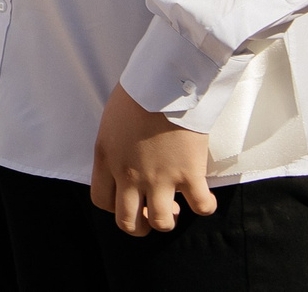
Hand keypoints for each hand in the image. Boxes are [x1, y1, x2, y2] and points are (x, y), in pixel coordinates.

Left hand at [91, 84, 213, 235]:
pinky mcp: (189, 173)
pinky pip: (201, 207)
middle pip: (128, 223)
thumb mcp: (111, 122)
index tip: (130, 198)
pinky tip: (204, 195)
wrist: (164, 83)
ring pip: (161, 223)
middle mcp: (129, 175)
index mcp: (107, 159)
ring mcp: (159, 177)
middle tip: (152, 209)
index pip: (101, 201)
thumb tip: (125, 160)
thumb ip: (115, 148)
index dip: (116, 207)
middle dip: (141, 224)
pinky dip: (206, 206)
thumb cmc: (137, 93)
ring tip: (176, 204)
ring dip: (169, 219)